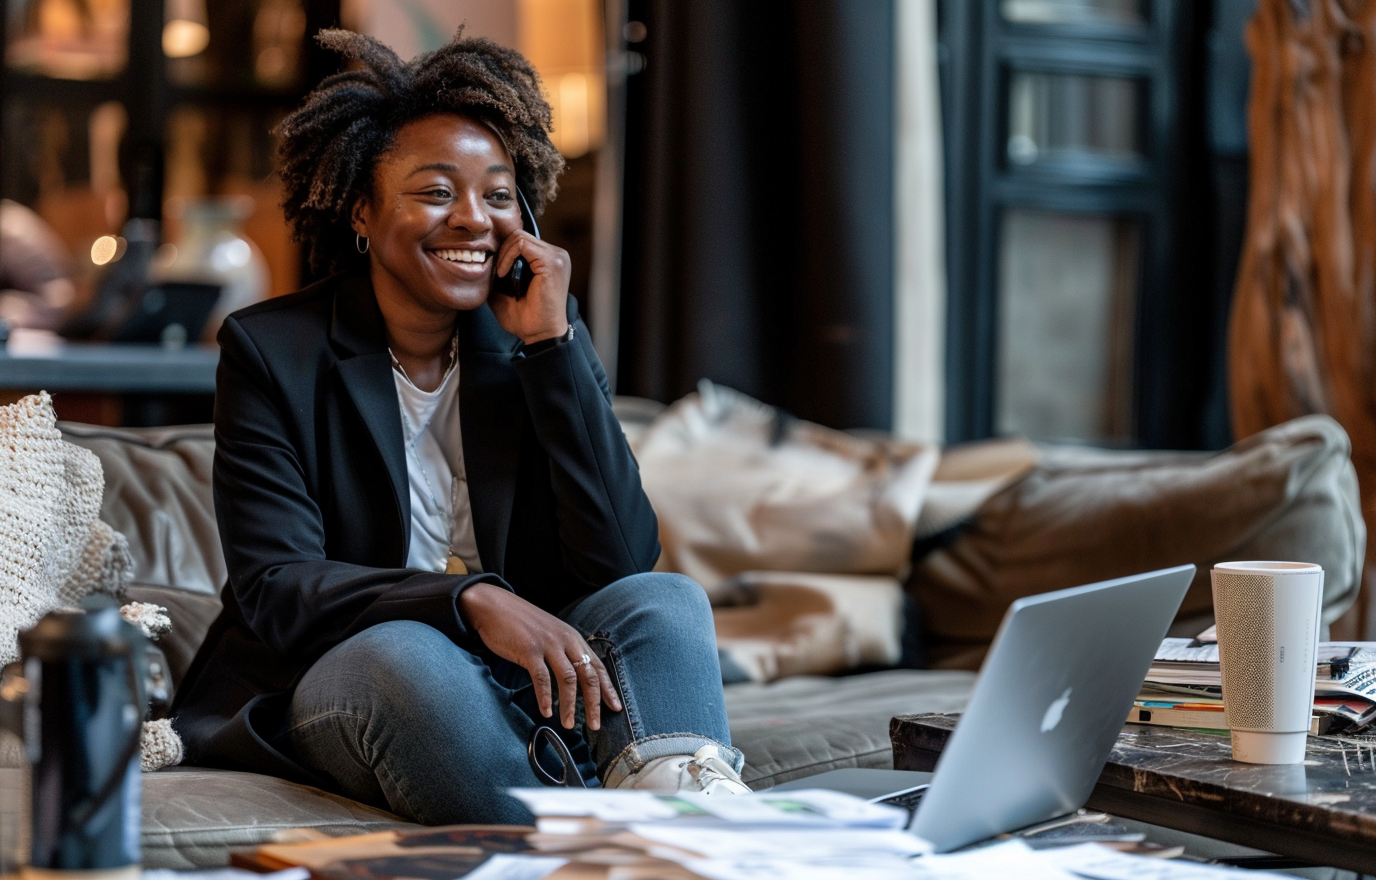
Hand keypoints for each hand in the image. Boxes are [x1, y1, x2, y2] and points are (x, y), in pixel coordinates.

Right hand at [457, 583, 621, 728]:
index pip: (597, 666)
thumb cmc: (521, 624)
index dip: (608, 688)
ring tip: (568, 724)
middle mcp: (565, 640)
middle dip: (594, 703)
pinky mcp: (529, 650)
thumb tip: (574, 679)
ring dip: (570, 705)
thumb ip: (563, 652)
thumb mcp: (550, 635)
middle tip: (596, 725)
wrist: (494, 606)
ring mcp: (548, 644)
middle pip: (587, 675)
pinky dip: (545, 697)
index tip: (615, 708)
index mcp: (572, 638)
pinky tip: (546, 712)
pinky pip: (542, 677)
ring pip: (568, 679)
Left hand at [488, 231, 570, 344]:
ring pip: (519, 237)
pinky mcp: (552, 262)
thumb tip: (483, 256)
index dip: (504, 252)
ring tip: (500, 274)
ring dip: (503, 254)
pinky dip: (507, 257)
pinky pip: (521, 244)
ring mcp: (557, 257)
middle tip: (496, 273)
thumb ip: (501, 271)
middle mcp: (557, 256)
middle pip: (519, 235)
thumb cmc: (526, 318)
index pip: (522, 240)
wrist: (540, 335)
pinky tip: (503, 274)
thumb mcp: (507, 290)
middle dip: (502, 251)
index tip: (496, 271)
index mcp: (550, 261)